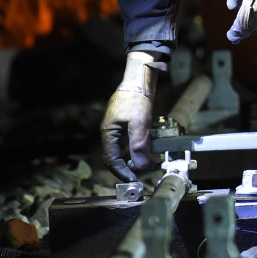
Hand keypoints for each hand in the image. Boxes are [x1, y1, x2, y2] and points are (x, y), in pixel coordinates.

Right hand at [101, 52, 159, 181]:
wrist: (140, 78)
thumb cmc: (137, 97)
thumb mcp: (139, 122)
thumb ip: (139, 145)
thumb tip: (142, 166)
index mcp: (108, 132)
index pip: (111, 159)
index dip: (122, 171)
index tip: (134, 179)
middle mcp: (111, 132)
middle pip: (116, 156)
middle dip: (128, 166)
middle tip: (141, 173)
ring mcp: (119, 128)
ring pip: (124, 149)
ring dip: (134, 158)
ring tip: (147, 163)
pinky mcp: (127, 124)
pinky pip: (130, 141)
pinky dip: (138, 148)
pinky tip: (148, 149)